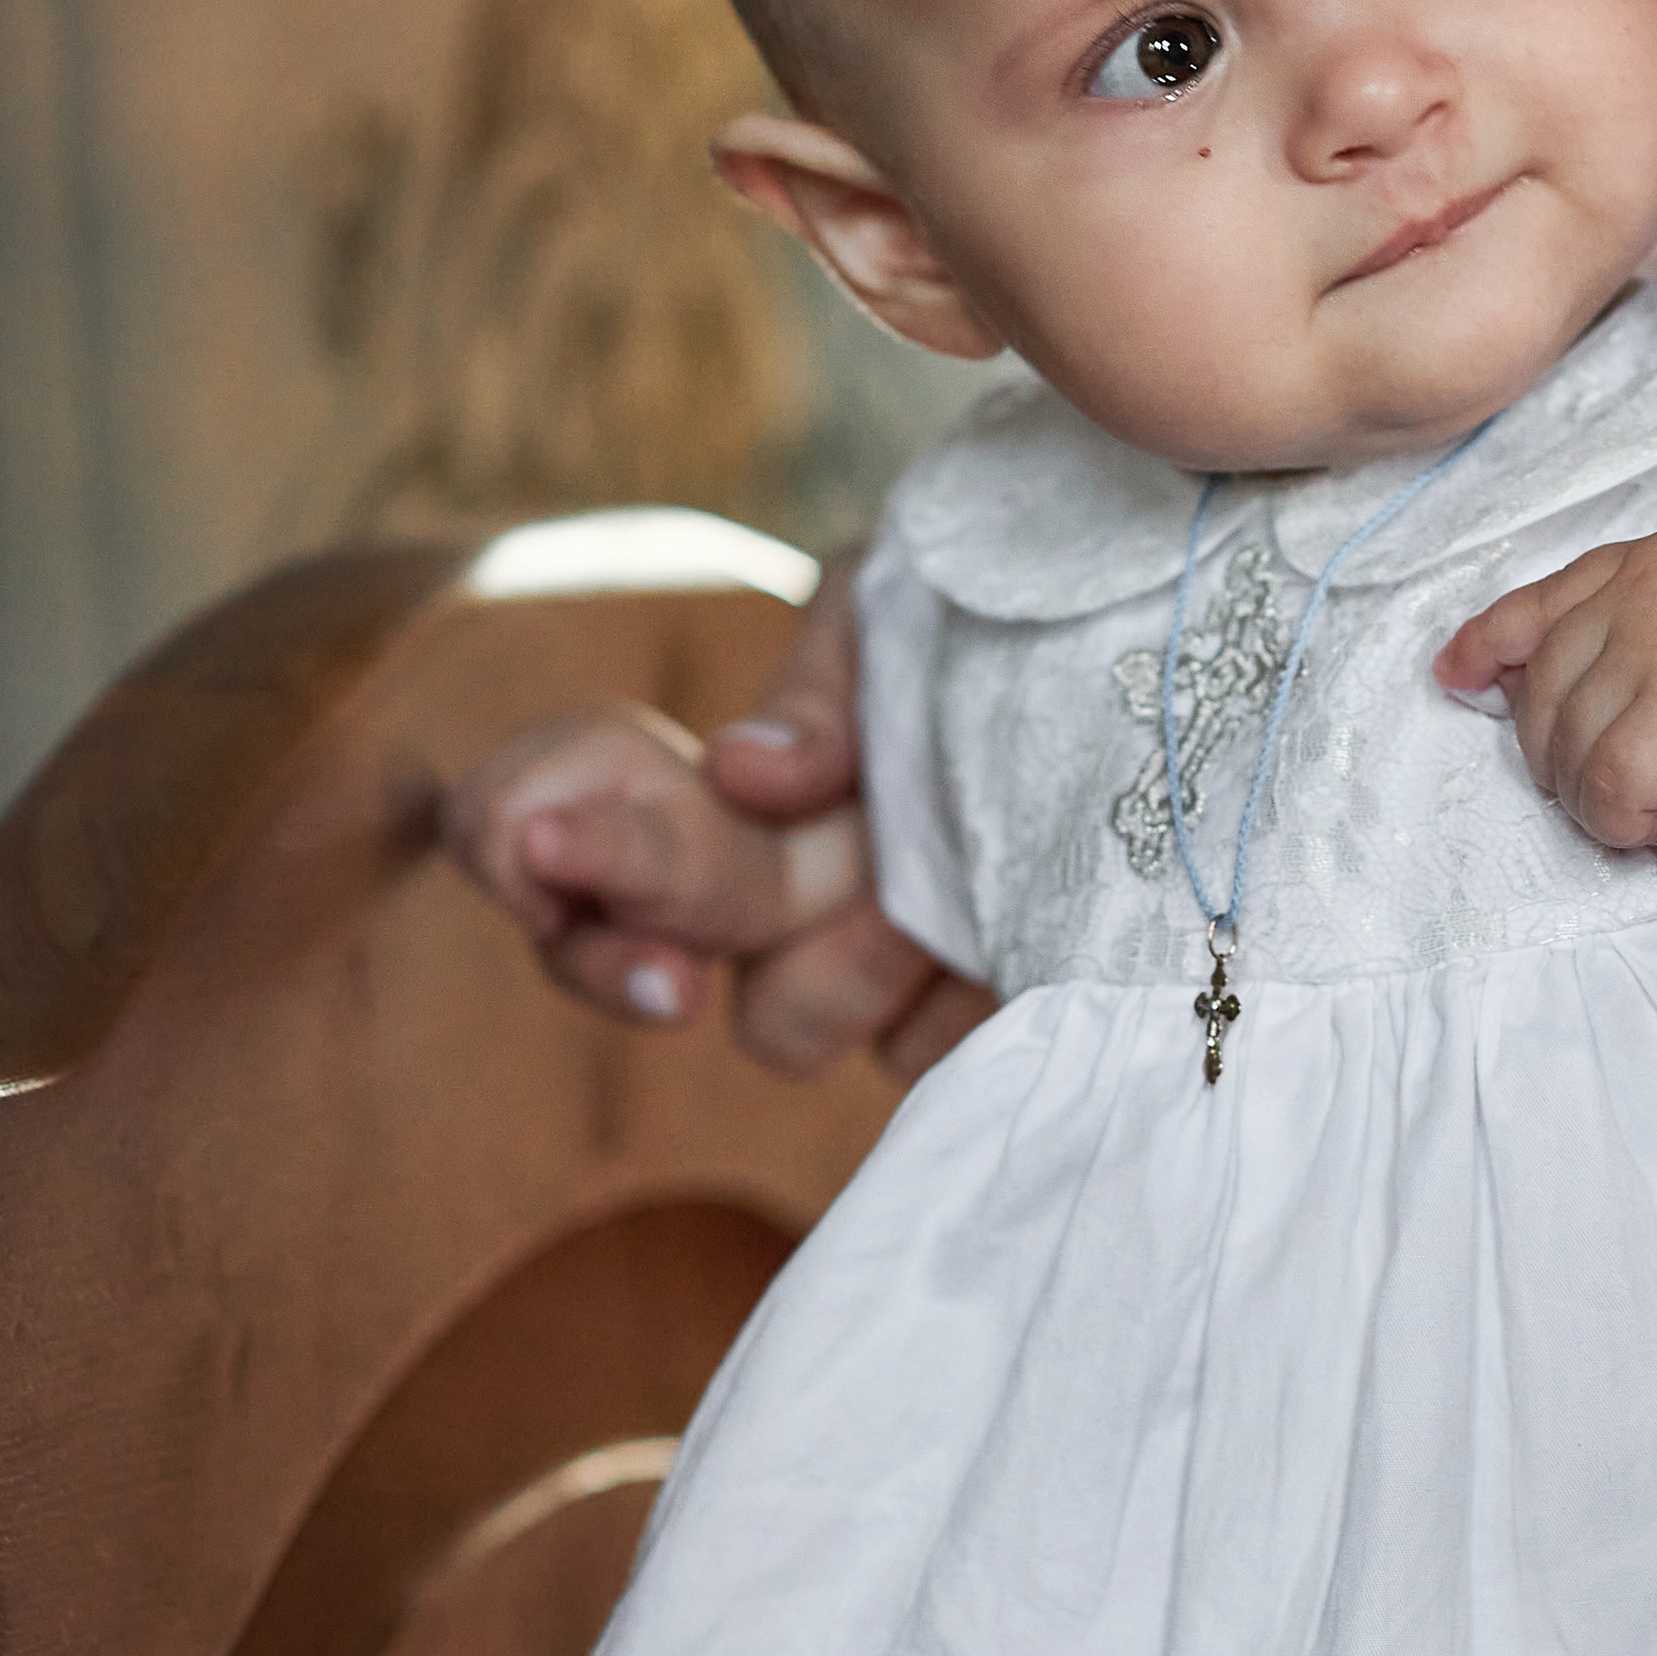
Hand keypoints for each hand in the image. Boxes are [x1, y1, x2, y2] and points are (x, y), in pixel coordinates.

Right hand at [444, 559, 994, 1083]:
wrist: (1128, 655)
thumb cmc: (985, 622)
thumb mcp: (896, 605)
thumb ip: (822, 682)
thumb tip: (744, 774)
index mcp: (714, 790)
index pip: (550, 838)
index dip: (527, 844)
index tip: (540, 846)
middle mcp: (767, 892)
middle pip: (651, 944)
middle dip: (653, 890)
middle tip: (719, 891)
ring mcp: (858, 968)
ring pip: (783, 1024)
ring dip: (850, 951)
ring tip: (940, 871)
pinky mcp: (963, 1020)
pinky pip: (920, 1050)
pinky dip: (958, 991)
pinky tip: (1019, 913)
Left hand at [1435, 524, 1656, 847]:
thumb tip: (1596, 664)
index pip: (1545, 597)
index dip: (1495, 641)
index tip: (1461, 674)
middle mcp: (1654, 577)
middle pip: (1538, 689)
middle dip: (1567, 753)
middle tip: (1644, 795)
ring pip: (1558, 751)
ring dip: (1606, 797)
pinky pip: (1599, 793)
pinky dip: (1629, 824)